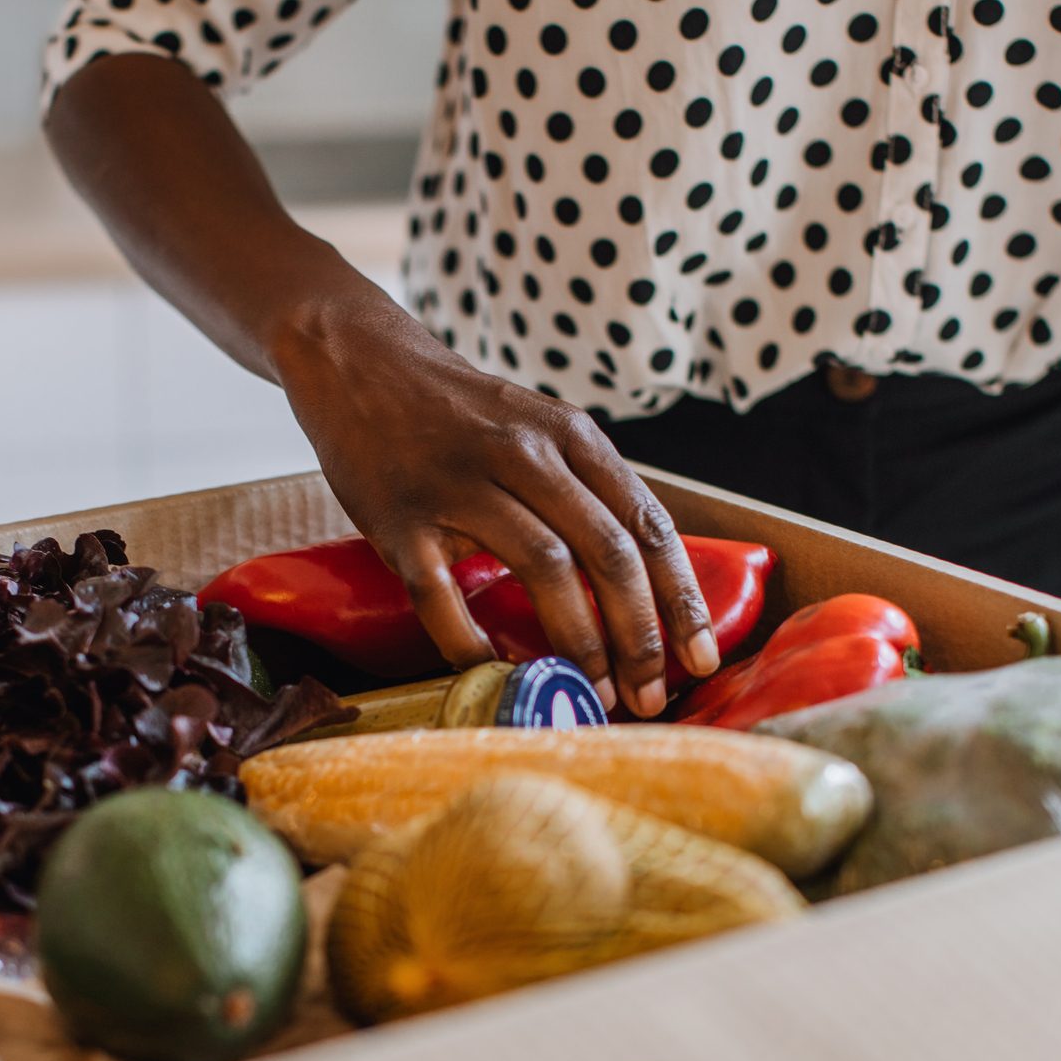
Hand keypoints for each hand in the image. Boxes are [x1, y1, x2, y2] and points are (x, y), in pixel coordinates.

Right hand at [272, 291, 719, 716]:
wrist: (360, 364)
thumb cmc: (459, 412)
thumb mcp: (538, 427)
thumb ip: (585, 490)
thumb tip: (637, 585)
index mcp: (569, 436)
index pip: (645, 524)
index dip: (680, 598)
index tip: (700, 657)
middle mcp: (523, 454)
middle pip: (605, 552)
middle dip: (638, 636)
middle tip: (648, 696)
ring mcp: (459, 484)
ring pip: (543, 569)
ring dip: (577, 644)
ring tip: (591, 695)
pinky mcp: (399, 517)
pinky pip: (441, 592)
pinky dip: (469, 641)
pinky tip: (492, 671)